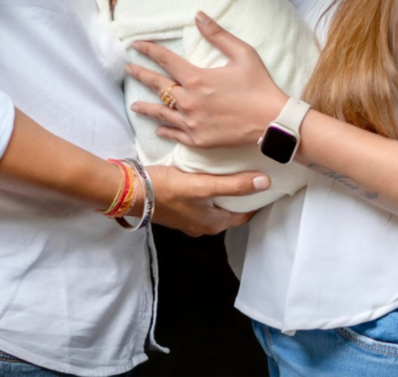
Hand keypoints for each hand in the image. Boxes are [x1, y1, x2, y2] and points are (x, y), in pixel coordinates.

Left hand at [126, 12, 287, 150]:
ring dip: (146, 108)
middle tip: (128, 69)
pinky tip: (158, 128)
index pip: (165, 60)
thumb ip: (217, 34)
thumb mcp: (242, 53)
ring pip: (161, 113)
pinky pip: (175, 134)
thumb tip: (198, 15)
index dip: (149, 50)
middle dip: (141, 75)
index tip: (136, 45)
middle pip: (157, 86)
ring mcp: (192, 123)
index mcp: (197, 78)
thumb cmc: (259, 85)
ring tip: (134, 105)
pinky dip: (164, 130)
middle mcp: (189, 101)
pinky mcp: (199, 140)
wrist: (272, 121)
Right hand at [148, 164, 268, 235]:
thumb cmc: (168, 189)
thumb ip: (234, 185)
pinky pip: (200, 201)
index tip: (265, 186)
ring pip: (214, 206)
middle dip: (240, 196)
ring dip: (223, 193)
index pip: (244, 216)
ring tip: (231, 172)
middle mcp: (202, 226)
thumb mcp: (204, 185)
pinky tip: (206, 176)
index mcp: (213, 224)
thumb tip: (264, 182)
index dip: (256, 202)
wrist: (133, 192)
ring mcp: (189, 219)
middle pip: (229, 211)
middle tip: (250, 175)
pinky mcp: (177, 209)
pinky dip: (208, 191)